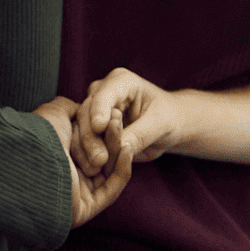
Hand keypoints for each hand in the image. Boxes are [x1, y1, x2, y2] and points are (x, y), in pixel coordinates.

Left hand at [32, 96, 133, 227]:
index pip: (88, 142)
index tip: (114, 111)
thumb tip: (83, 107)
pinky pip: (111, 189)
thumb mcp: (56, 112)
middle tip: (119, 118)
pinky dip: (122, 169)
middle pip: (100, 156)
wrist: (35, 157)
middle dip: (112, 136)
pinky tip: (126, 149)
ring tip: (124, 130)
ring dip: (118, 149)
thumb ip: (72, 109)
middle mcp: (67, 174)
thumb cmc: (42, 133)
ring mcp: (77, 192)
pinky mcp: (86, 207)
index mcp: (59, 155)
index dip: (102, 126)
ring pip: (107, 171)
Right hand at [71, 67, 187, 179]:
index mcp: (122, 81)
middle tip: (98, 159)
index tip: (99, 127)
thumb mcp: (160, 124)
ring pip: (80, 126)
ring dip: (85, 147)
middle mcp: (103, 91)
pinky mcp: (92, 126)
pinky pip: (83, 139)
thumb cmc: (168, 118)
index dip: (99, 110)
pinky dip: (85, 153)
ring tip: (95, 168)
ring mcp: (95, 109)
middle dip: (90, 135)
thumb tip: (121, 146)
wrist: (168, 126)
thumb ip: (140, 133)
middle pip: (87, 111)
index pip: (104, 94)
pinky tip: (90, 169)